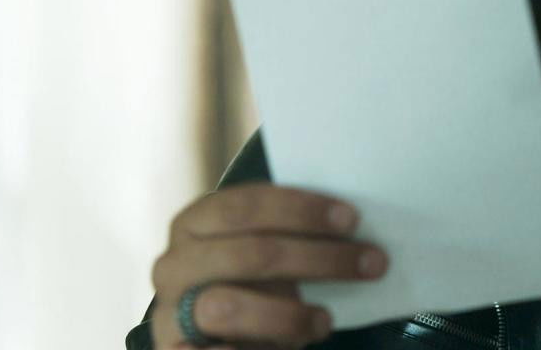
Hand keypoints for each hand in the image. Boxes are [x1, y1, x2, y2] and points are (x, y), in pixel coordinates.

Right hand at [149, 182, 388, 348]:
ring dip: (289, 314)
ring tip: (325, 321)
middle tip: (371, 263)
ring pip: (229, 306)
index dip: (300, 210)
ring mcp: (170, 311)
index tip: (351, 219)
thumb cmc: (244, 284)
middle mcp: (174, 263)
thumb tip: (353, 231)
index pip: (245, 205)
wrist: (204, 336)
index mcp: (194, 222)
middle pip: (251, 253)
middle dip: (318, 258)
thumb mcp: (260, 253)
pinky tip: (285, 349)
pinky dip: (247, 349)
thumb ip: (287, 237)